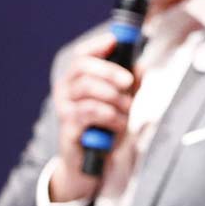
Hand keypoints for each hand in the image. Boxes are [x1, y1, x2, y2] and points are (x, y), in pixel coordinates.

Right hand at [48, 31, 134, 203]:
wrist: (92, 164)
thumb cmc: (106, 128)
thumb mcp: (123, 102)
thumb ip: (132, 84)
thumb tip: (141, 66)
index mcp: (77, 80)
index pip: (82, 55)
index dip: (98, 45)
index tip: (115, 41)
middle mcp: (65, 91)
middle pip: (83, 67)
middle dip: (110, 71)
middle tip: (128, 83)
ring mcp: (64, 109)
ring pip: (88, 88)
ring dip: (114, 98)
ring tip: (125, 111)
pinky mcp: (68, 127)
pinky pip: (91, 112)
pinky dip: (112, 116)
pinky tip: (119, 125)